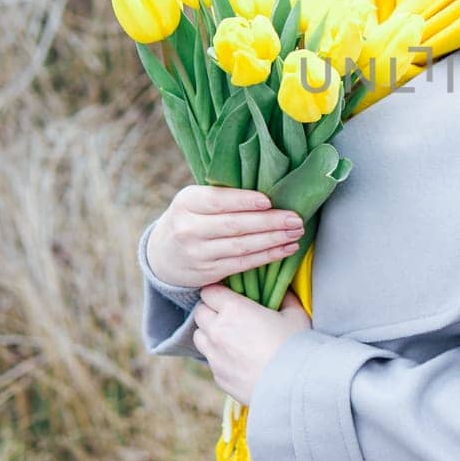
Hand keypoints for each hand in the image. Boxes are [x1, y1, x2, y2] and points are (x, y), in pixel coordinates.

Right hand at [145, 185, 304, 287]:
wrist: (163, 254)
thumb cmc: (190, 218)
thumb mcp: (194, 201)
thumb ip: (222, 195)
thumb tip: (269, 187)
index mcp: (186, 203)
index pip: (217, 201)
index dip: (244, 201)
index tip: (269, 201)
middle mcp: (188, 229)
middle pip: (234, 225)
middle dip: (269, 222)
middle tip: (295, 218)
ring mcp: (198, 253)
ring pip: (242, 247)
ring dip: (273, 240)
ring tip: (296, 233)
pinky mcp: (208, 272)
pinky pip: (243, 264)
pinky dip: (268, 256)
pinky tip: (286, 249)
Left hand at [192, 285, 311, 402]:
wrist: (294, 387)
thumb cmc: (296, 346)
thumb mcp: (295, 314)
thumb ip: (284, 298)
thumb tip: (280, 292)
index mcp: (233, 310)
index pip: (209, 292)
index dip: (218, 291)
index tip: (229, 294)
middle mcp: (217, 331)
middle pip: (199, 313)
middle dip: (211, 310)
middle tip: (228, 314)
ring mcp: (215, 356)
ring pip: (199, 337)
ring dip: (209, 333)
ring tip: (229, 336)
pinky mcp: (218, 377)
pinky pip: (211, 360)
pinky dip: (219, 356)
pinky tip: (238, 358)